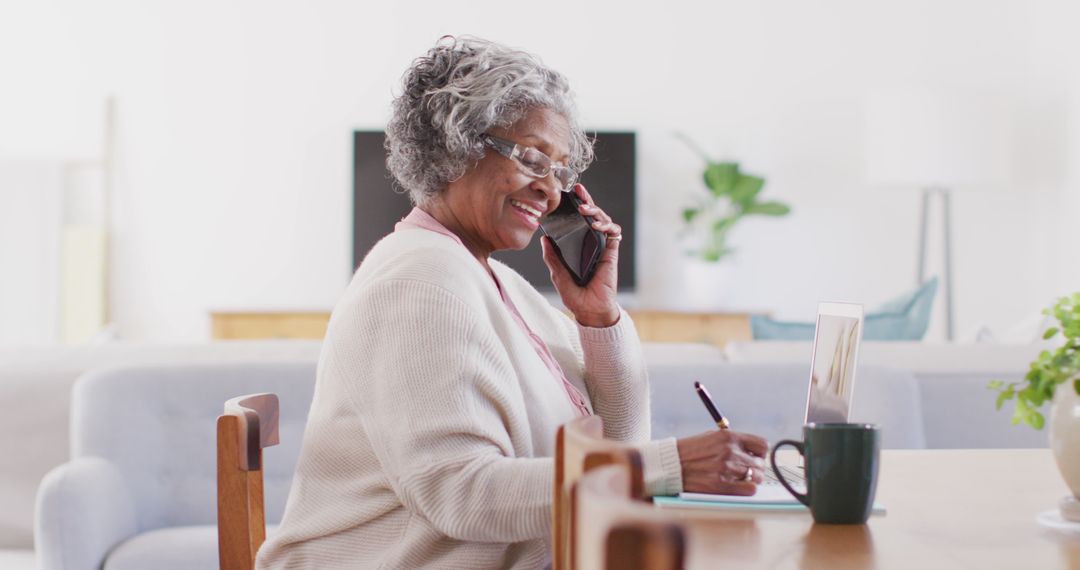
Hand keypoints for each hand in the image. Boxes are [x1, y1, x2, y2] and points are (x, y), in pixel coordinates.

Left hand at [540, 184, 621, 327]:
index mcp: (577, 245)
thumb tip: (543, 239)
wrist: (590, 310)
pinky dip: (606, 225)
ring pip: (602, 219)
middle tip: (578, 191)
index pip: (577, 221)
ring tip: (584, 210)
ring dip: (595, 211)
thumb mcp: (557, 274)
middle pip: (591, 215)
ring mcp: (602, 245)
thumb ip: (551, 256)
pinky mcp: (612, 251)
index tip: (568, 194)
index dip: (575, 206)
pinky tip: (596, 225)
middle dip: (586, 200)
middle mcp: (590, 242)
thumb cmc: (575, 294)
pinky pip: (613, 232)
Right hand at [676, 430, 768, 494]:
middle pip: (760, 463)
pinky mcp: (722, 485)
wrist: (671, 465)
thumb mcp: (711, 437)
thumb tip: (752, 450)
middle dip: (755, 468)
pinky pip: (750, 490)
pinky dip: (747, 489)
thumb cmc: (690, 451)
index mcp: (729, 437)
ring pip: (756, 477)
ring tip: (740, 479)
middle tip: (746, 472)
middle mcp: (730, 451)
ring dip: (751, 479)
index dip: (760, 453)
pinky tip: (738, 487)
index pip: (762, 445)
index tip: (755, 458)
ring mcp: (726, 469)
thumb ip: (732, 442)